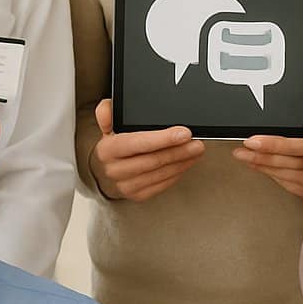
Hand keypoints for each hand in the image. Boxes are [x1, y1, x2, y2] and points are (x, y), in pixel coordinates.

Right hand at [87, 99, 203, 201]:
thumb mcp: (108, 126)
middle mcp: (114, 169)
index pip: (137, 143)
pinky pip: (162, 184)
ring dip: (182, 162)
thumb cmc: (114, 145)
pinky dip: (177, 172)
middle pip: (153, 160)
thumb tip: (108, 108)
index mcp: (108, 149)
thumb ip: (107, 112)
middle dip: (179, 150)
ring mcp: (126, 185)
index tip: (183, 133)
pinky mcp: (138, 195)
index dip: (162, 139)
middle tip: (196, 142)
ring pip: (160, 173)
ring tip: (195, 150)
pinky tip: (185, 162)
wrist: (106, 170)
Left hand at [234, 104, 302, 199]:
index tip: (255, 140)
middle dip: (264, 154)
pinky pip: (288, 183)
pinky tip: (259, 166)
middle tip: (245, 146)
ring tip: (244, 156)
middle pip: (291, 161)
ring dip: (263, 165)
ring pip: (288, 174)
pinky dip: (272, 174)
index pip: (301, 147)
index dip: (276, 144)